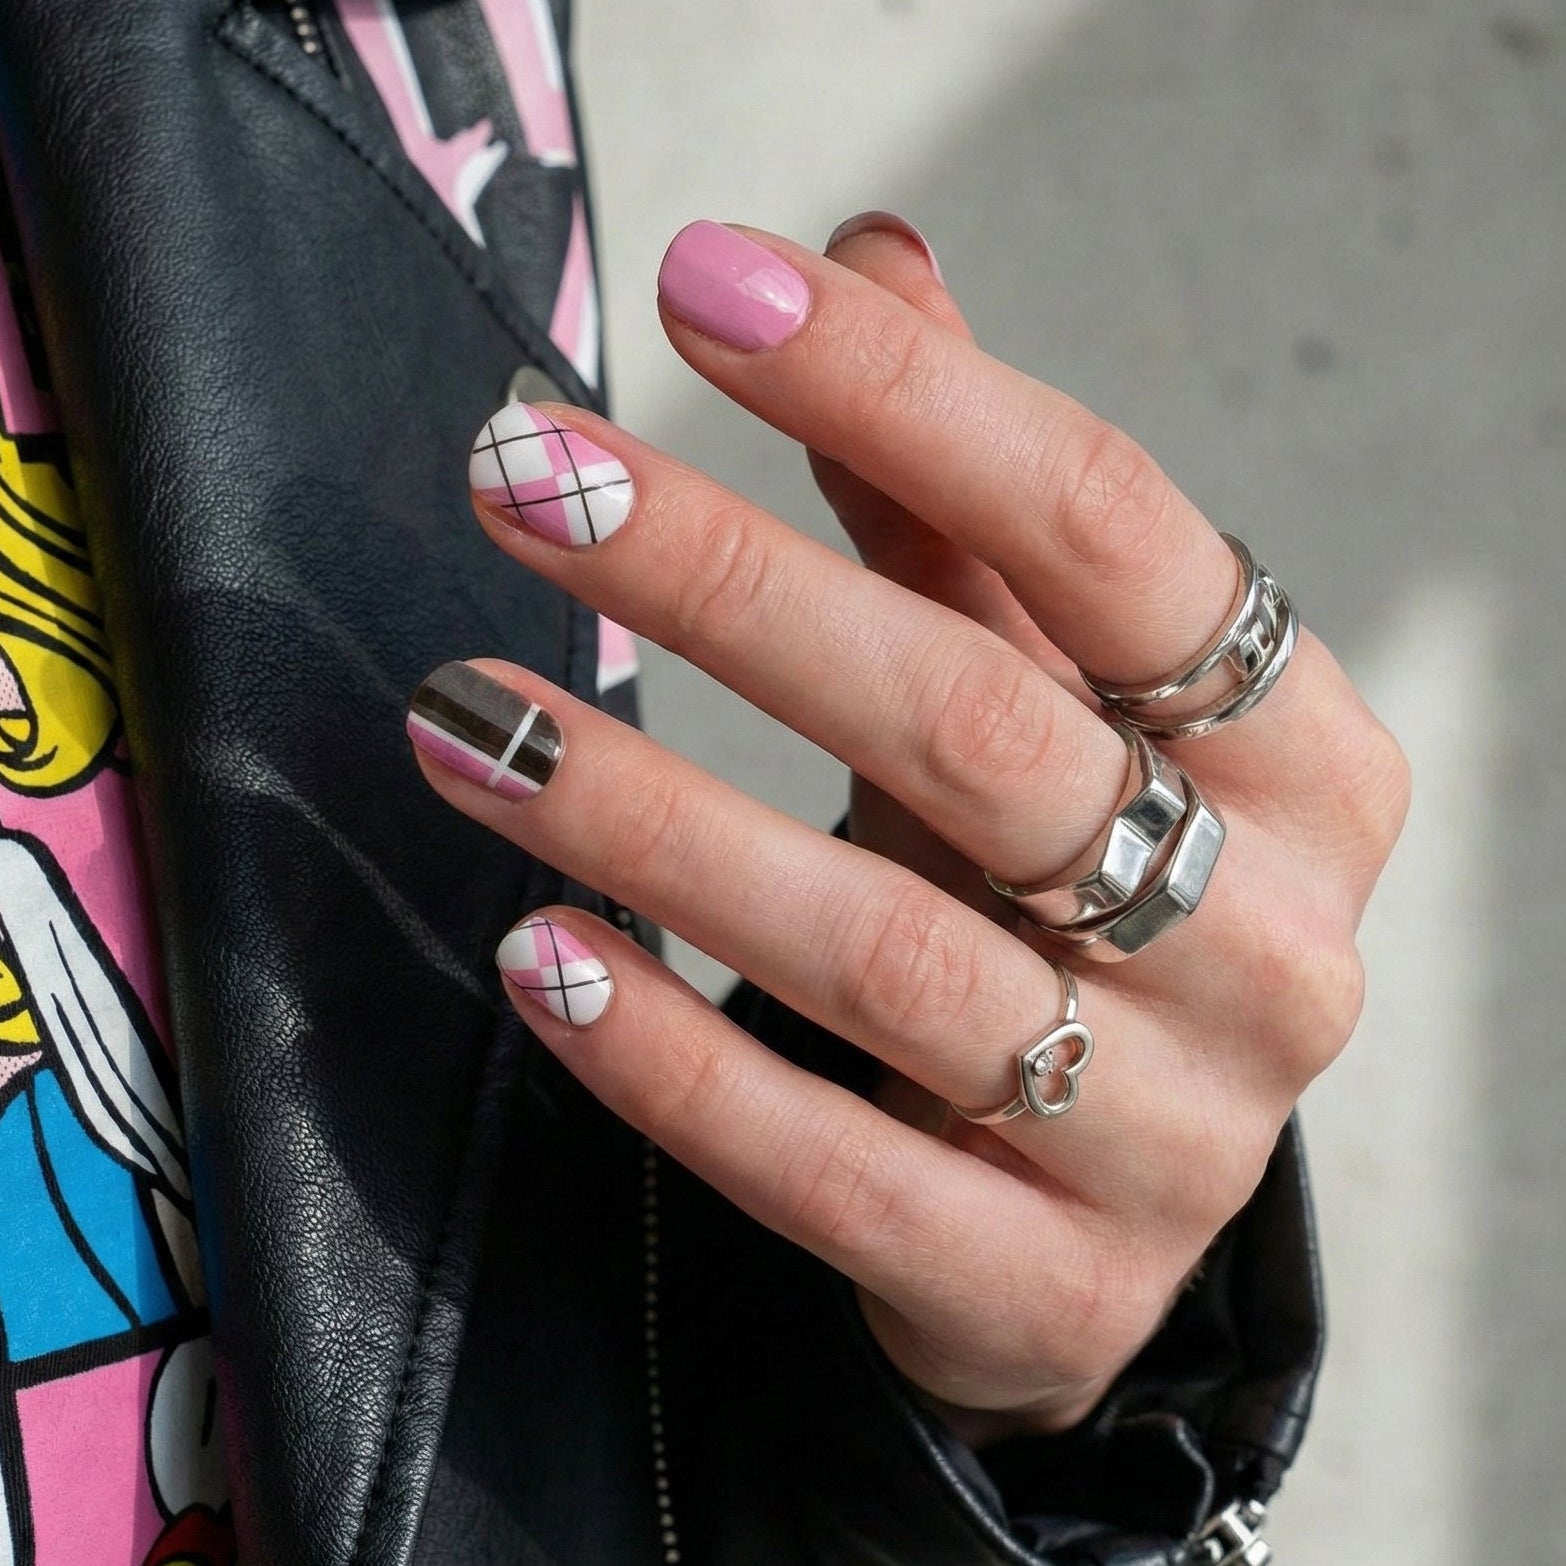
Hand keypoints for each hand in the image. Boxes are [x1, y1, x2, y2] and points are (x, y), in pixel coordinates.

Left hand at [406, 216, 1408, 1432]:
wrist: (1105, 1184)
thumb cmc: (1071, 900)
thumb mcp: (1043, 700)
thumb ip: (962, 505)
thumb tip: (872, 256)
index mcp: (1305, 757)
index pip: (1109, 534)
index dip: (912, 394)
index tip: (707, 287)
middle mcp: (1277, 941)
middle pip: (983, 725)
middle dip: (731, 587)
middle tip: (523, 482)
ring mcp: (1181, 1134)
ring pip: (898, 957)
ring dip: (658, 820)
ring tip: (469, 722)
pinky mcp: (1058, 1286)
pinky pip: (844, 1174)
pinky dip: (677, 1063)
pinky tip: (542, 955)